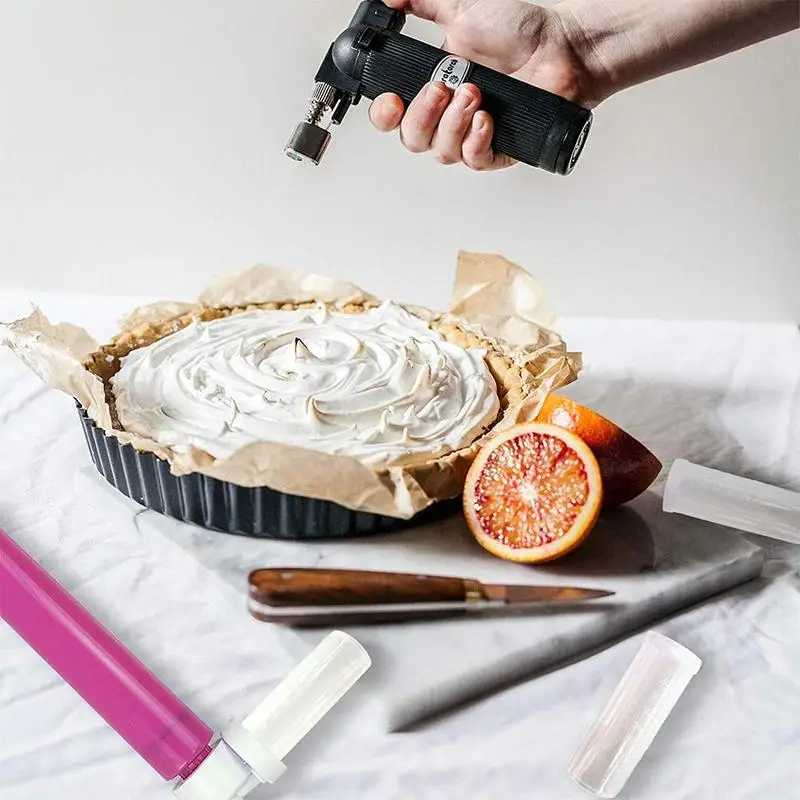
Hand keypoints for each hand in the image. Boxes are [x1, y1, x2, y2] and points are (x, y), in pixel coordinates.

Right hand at [369, 0, 596, 170]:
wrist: (562, 46)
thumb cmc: (520, 32)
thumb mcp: (461, 8)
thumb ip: (421, 2)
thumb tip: (386, 0)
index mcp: (432, 89)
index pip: (394, 116)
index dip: (386, 114)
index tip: (392, 100)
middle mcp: (448, 117)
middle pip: (413, 139)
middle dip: (423, 115)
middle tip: (442, 87)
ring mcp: (472, 136)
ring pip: (443, 151)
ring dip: (453, 123)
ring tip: (474, 92)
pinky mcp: (498, 150)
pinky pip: (475, 160)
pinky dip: (476, 141)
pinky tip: (486, 119)